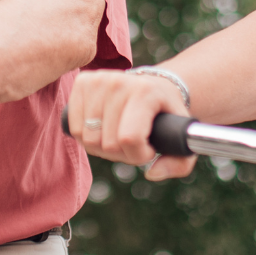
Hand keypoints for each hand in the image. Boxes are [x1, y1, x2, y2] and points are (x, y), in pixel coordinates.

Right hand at [67, 69, 194, 180]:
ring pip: (88, 139)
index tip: (150, 149)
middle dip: (122, 154)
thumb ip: (179, 163)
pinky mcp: (82, 82)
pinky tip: (102, 130)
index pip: (129, 139)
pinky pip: (74, 128)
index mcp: (145, 92)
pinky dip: (87, 137)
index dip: (139, 155)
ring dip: (103, 148)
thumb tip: (151, 174)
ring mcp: (97, 80)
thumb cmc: (166, 116)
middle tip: (135, 143)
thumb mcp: (181, 137)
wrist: (154, 85)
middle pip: (107, 143)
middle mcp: (118, 82)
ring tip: (119, 136)